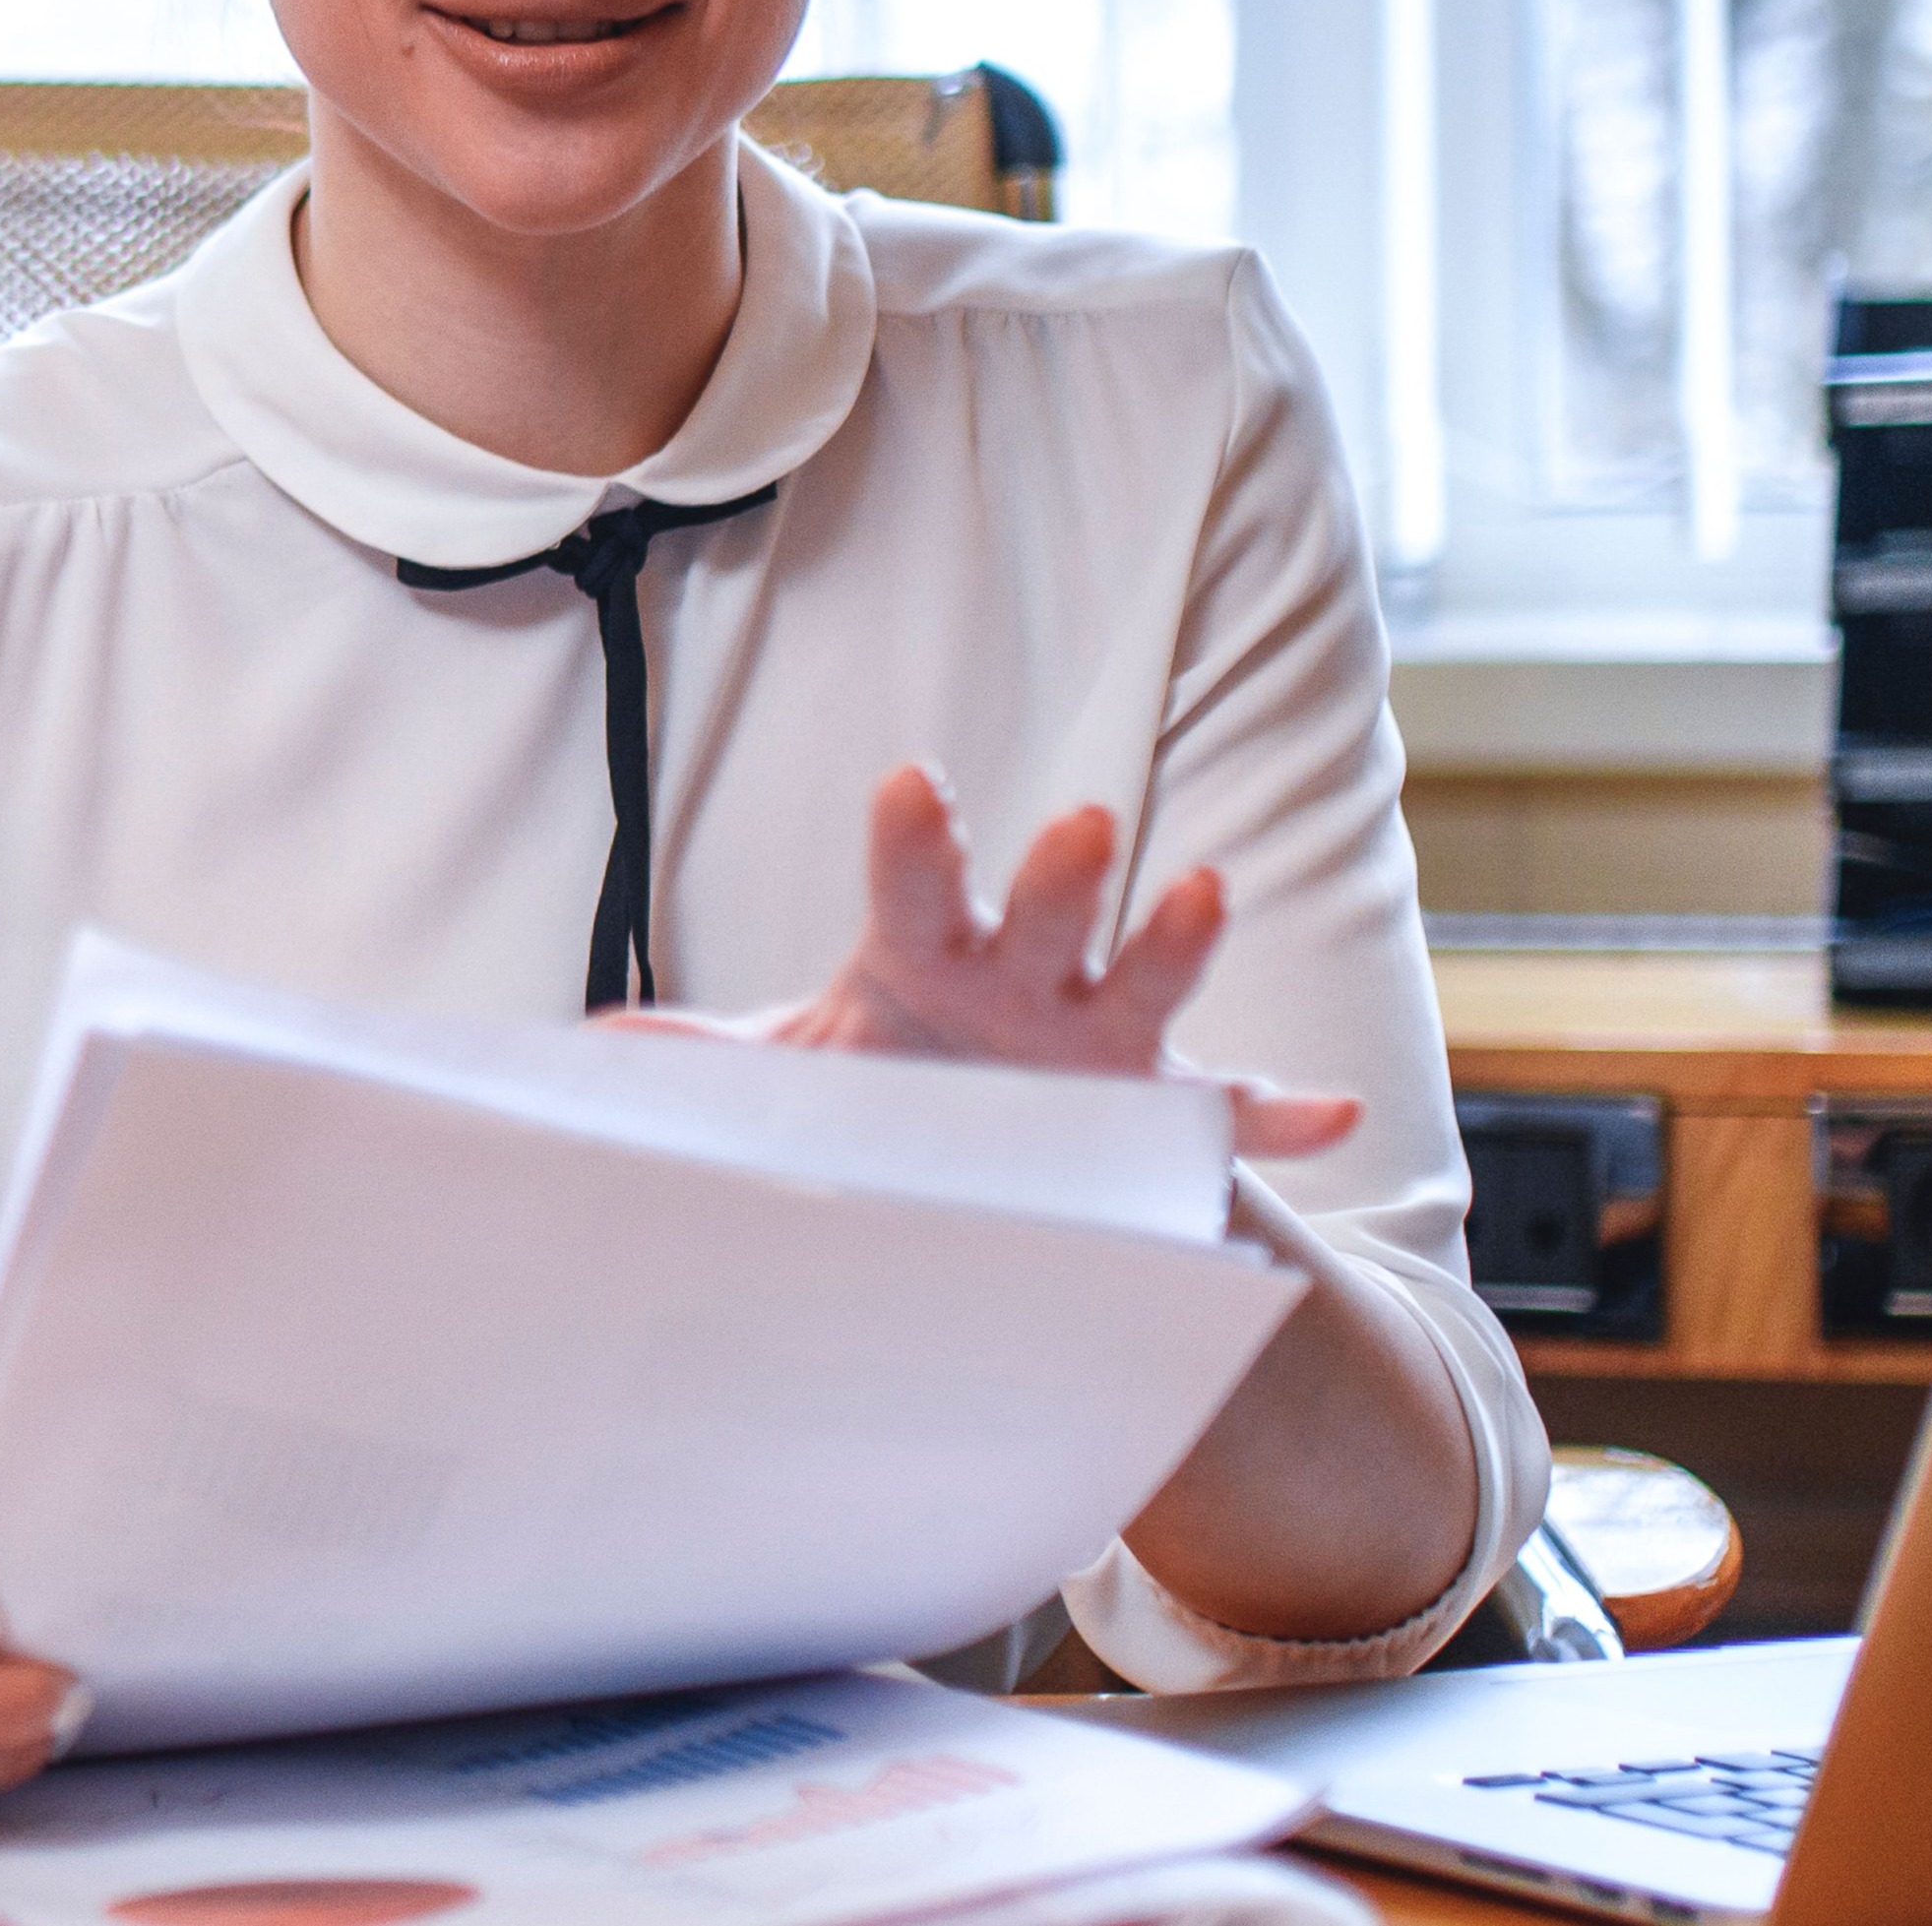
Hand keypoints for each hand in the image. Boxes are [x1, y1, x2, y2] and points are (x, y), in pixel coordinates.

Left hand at [670, 765, 1361, 1157]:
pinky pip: (1230, 1111)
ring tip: (1206, 894)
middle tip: (1080, 820)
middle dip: (1065, 868)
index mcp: (930, 947)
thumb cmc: (876, 1077)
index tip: (909, 780)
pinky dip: (1282, 1118)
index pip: (916, 876)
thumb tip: (600, 1047)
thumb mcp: (794, 1067)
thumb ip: (714, 1058)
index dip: (914, 833)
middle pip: (1049, 905)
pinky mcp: (1157, 1107)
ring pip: (1145, 975)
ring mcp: (1101, 1033)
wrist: (965, 1151)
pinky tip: (1331, 1113)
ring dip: (1176, 938)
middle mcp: (1027, 972)